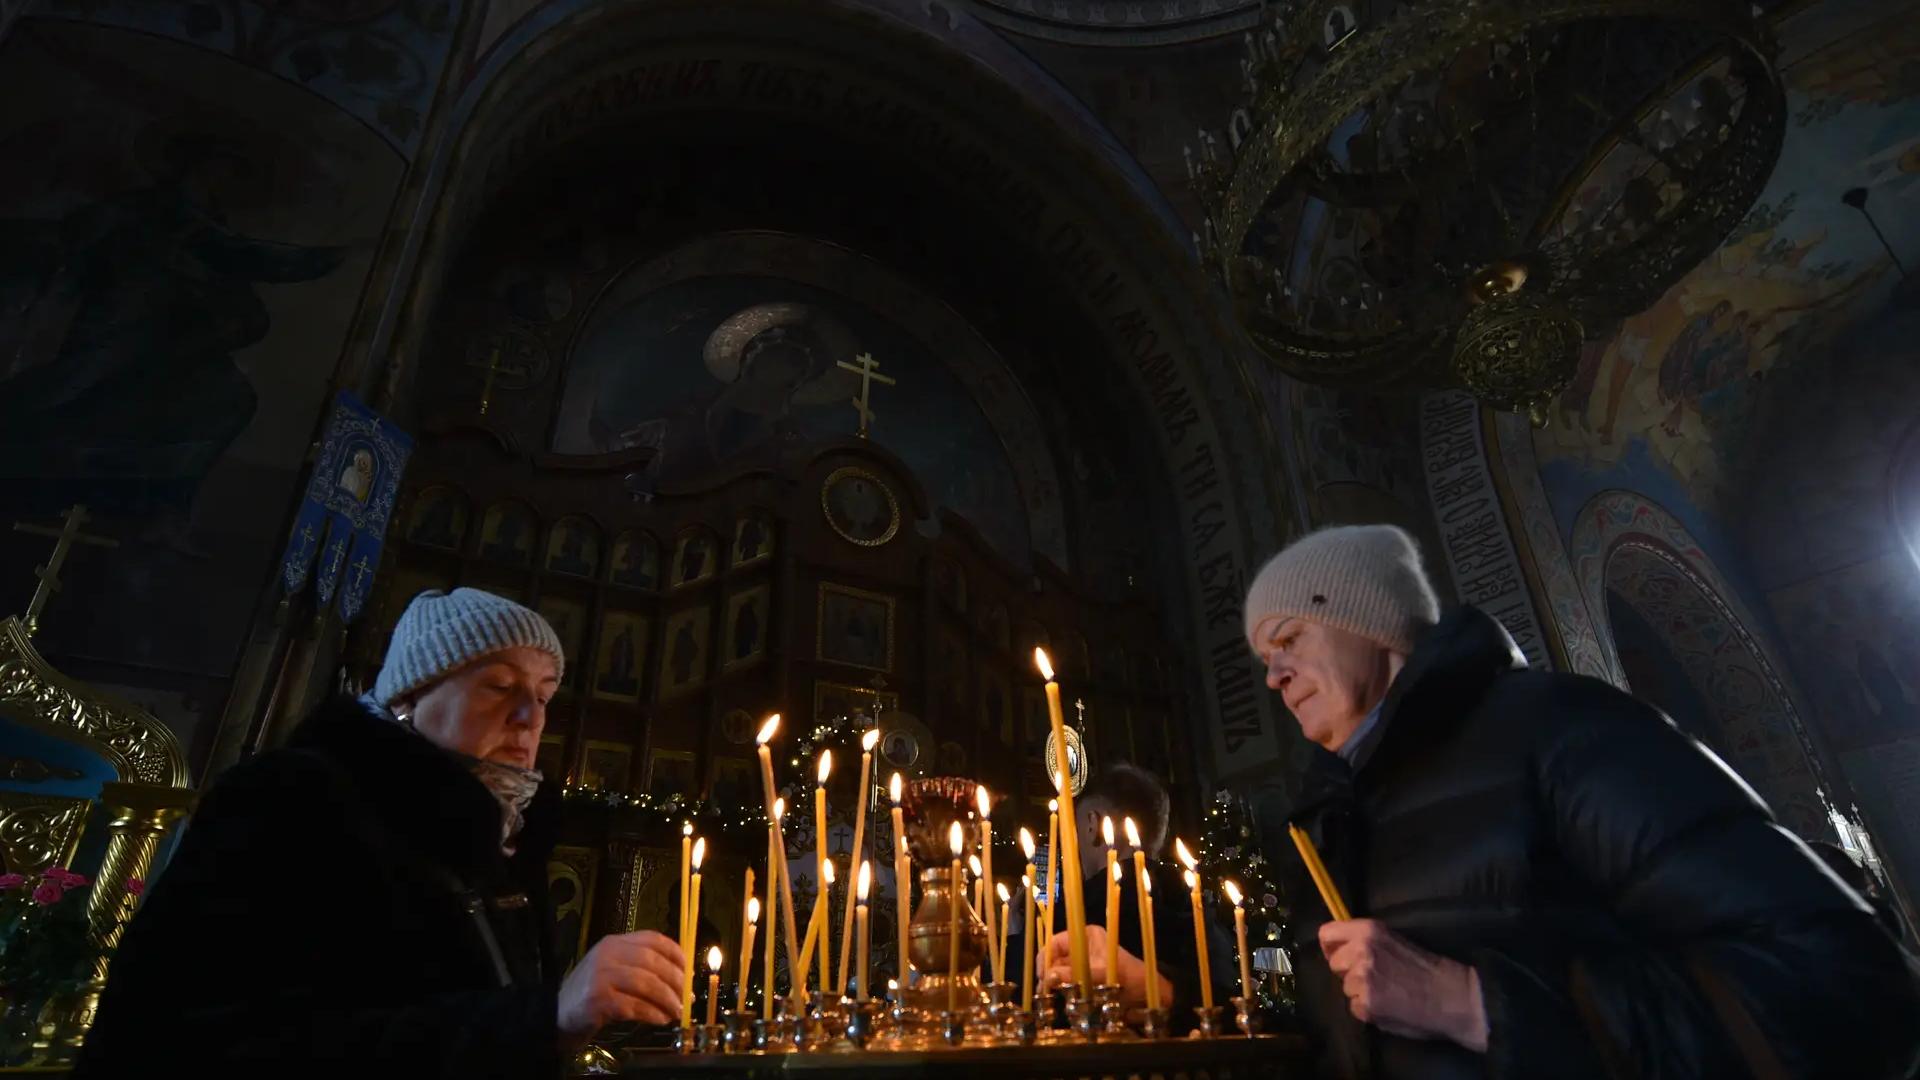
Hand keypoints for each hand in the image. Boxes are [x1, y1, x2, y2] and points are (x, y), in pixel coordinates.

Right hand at [557, 930, 685, 1049]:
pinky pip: (633, 1006)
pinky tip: (660, 1019)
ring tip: (677, 1011)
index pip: (652, 939)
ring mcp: (600, 976)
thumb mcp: (614, 970)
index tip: (688, 969)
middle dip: (675, 980)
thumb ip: (641, 968)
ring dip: (666, 999)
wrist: (557, 1013)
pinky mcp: (597, 1000)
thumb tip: (681, 978)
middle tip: (687, 996)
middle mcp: (606, 954)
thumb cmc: (592, 993)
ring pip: (645, 983)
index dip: (675, 953)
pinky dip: (651, 1013)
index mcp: (614, 943)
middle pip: (651, 961)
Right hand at [1038, 926, 1171, 1007]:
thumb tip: (1046, 977)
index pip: (1055, 942)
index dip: (1045, 958)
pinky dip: (1063, 992)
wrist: (1151, 996)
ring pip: (1058, 973)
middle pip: (1054, 958)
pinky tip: (1063, 999)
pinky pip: (1067, 984)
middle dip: (1048, 974)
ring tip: (1053, 997)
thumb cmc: (1131, 979)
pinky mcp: (1085, 979)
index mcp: (1086, 935)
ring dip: (1055, 985)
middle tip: (1046, 992)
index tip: (1043, 978)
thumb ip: (1073, 975)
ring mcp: (1083, 964)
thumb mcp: (1102, 974)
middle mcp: (1082, 947)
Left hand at [1318, 919, 1486, 1051]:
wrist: (1451, 994)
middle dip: (1348, 972)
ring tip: (1385, 993)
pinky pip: (1355, 1008)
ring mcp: (1361, 978)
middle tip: (1372, 978)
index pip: (1327, 933)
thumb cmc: (1425, 967)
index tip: (1339, 956)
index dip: (1331, 947)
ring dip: (1360, 993)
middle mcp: (1360, 951)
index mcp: (1367, 930)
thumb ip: (1364, 942)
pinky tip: (1388, 1007)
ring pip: (1345, 988)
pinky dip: (1368, 1011)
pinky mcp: (1366, 1004)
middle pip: (1334, 964)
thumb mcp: (1392, 940)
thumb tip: (1342, 950)